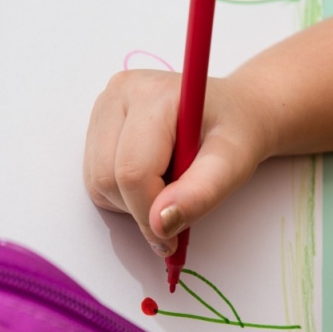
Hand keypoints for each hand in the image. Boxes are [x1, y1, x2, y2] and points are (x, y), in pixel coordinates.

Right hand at [83, 70, 272, 255]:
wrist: (234, 113)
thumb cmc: (235, 133)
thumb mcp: (234, 165)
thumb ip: (201, 194)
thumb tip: (161, 223)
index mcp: (154, 95)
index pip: (133, 171)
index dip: (149, 214)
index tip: (172, 238)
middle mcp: (121, 93)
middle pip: (108, 178)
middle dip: (141, 208)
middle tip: (178, 205)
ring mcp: (105, 106)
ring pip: (98, 183)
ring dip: (131, 203)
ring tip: (170, 184)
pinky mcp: (99, 123)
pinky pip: (96, 178)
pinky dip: (123, 193)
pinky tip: (153, 177)